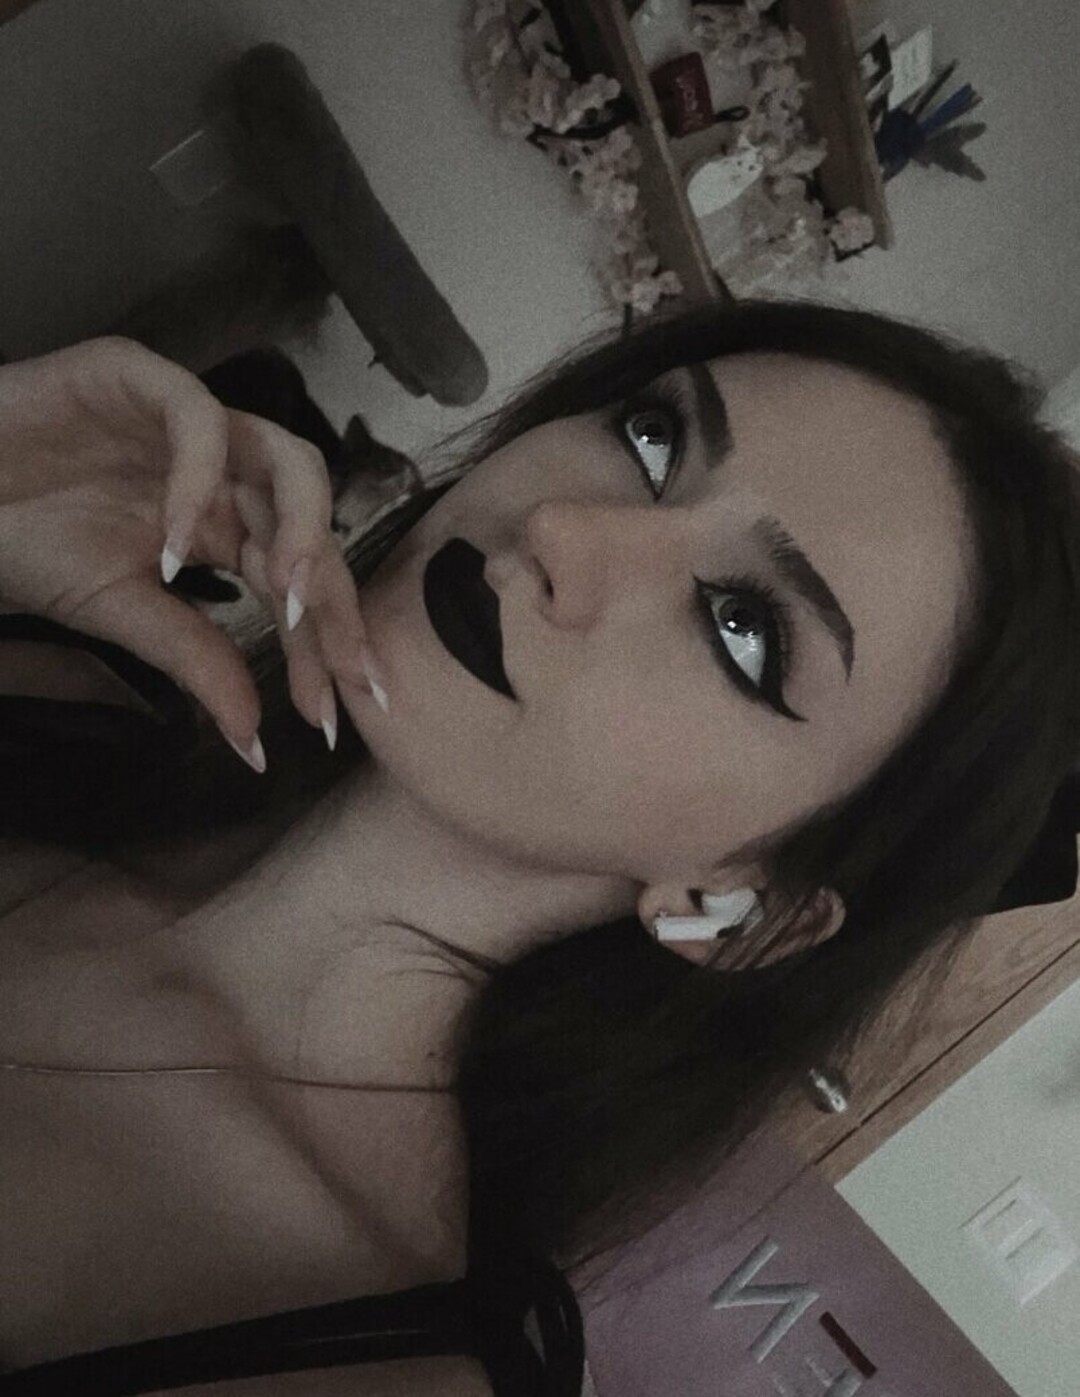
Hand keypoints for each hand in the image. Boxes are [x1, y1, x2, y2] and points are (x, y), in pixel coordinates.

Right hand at [0, 336, 376, 764]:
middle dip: (334, 601)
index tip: (333, 715)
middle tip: (342, 673)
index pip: (300, 580)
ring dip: (299, 529)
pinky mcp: (138, 375)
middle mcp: (225, 471)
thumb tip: (253, 741)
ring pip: (285, 458)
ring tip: (286, 600)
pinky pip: (196, 417)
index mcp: (226, 523)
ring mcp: (190, 423)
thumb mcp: (125, 613)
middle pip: (314, 526)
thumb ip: (196, 661)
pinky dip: (197, 477)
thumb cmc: (29, 541)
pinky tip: (177, 546)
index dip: (326, 643)